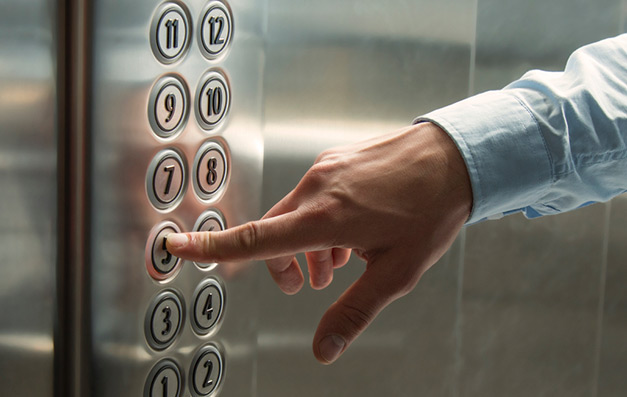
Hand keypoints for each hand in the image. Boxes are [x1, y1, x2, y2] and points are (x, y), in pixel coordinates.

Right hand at [166, 122, 471, 363]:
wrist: (453, 156)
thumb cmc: (429, 212)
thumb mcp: (395, 273)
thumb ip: (354, 311)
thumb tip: (323, 349)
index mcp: (325, 218)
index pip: (255, 238)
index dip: (212, 246)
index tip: (177, 246)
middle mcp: (317, 188)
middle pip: (273, 232)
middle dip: (281, 264)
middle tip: (306, 287)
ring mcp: (326, 169)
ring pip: (294, 213)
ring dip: (304, 244)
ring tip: (336, 265)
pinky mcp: (336, 160)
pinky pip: (313, 194)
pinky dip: (318, 220)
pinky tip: (348, 234)